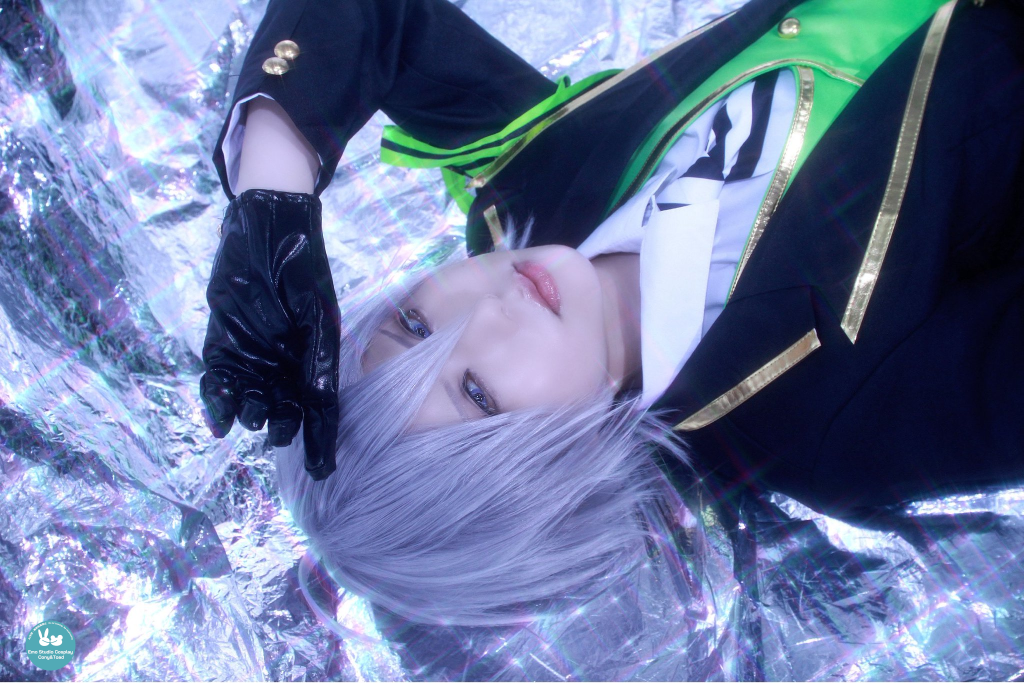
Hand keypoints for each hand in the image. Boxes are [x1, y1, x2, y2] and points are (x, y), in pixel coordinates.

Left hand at [201, 189, 338, 479]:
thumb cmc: (299, 268)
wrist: (266, 229)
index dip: (321, 441)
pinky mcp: (222, 347)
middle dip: (282, 428)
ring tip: (250, 417)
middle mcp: (285, 364)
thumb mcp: (314, 314)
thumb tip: (322, 401)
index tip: (322, 472)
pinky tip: (217, 418)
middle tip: (277, 434)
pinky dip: (217, 403)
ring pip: (252, 403)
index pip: (321, 408)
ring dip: (251, 416)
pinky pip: (219, 384)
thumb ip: (316, 360)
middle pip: (286, 411)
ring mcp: (253, 357)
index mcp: (315, 358)